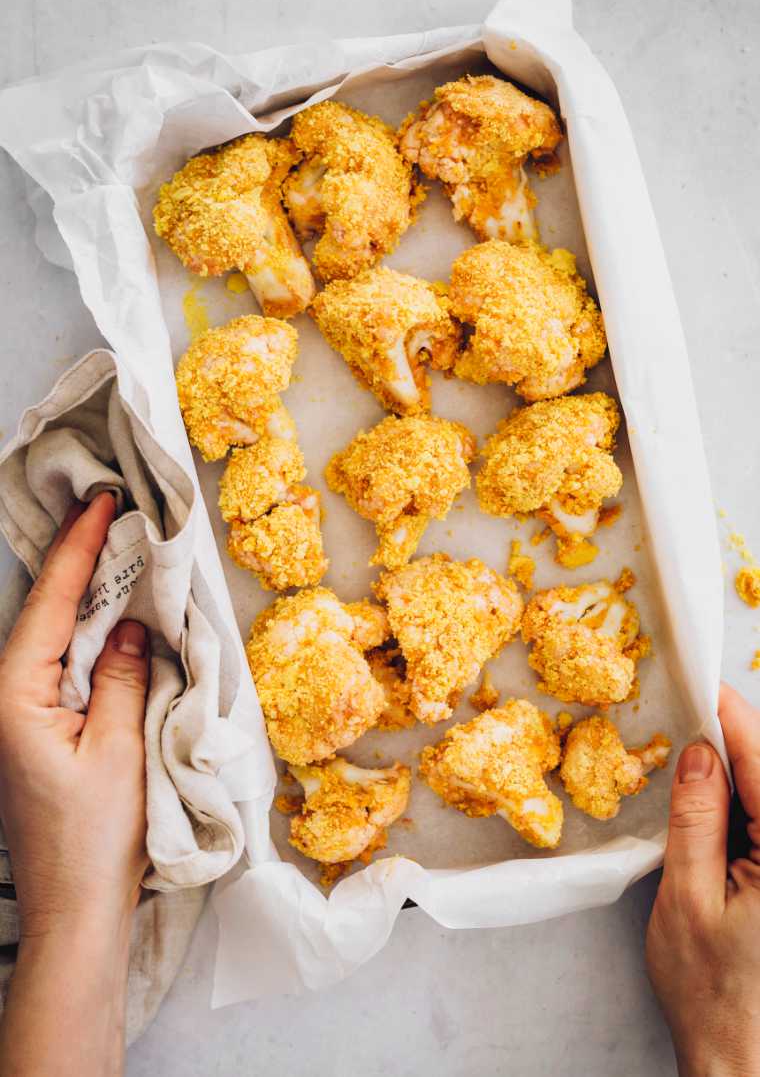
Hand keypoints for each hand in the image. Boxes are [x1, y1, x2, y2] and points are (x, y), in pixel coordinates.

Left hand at [0, 493, 148, 937]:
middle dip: (73, 560)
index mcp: (15, 698)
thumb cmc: (96, 837)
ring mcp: (18, 717)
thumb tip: (129, 625)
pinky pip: (59, 666)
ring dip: (79, 594)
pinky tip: (105, 615)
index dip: (77, 550)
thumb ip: (123, 677)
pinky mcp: (35, 731)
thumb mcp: (119, 748)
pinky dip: (83, 634)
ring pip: (49, 637)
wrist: (75, 908)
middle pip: (41, 614)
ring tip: (107, 545)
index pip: (50, 606)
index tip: (100, 504)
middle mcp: (6, 700)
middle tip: (105, 509)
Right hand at [647, 683, 759, 1076]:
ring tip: (690, 759)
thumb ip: (697, 817)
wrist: (744, 1065)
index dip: (729, 714)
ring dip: (736, 772)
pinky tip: (712, 801)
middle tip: (683, 715)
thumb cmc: (714, 995)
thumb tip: (698, 750)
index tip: (697, 678)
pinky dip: (744, 804)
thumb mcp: (688, 899)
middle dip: (730, 739)